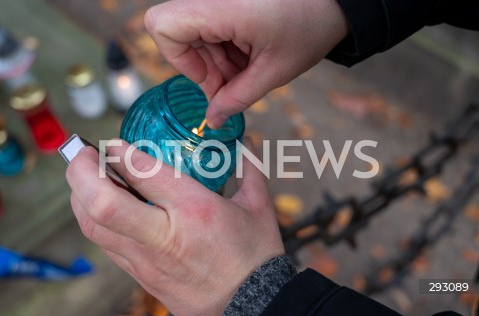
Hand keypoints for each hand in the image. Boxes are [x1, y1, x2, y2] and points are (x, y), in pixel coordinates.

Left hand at [66, 139, 283, 315]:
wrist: (252, 306)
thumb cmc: (255, 256)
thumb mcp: (258, 207)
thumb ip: (248, 168)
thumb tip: (246, 142)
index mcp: (196, 210)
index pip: (143, 173)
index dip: (119, 151)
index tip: (113, 141)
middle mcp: (165, 235)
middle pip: (103, 203)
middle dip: (81, 171)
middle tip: (82, 152)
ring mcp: (148, 260)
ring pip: (94, 226)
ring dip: (80, 195)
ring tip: (85, 175)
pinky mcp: (142, 276)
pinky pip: (106, 244)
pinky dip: (93, 218)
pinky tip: (100, 205)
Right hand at [145, 0, 348, 127]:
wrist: (334, 1)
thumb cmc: (309, 27)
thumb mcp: (274, 71)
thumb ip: (238, 98)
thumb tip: (212, 120)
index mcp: (221, 8)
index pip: (163, 27)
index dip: (179, 59)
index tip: (209, 78)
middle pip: (177, 36)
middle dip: (203, 68)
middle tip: (233, 86)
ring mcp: (218, 0)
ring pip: (192, 36)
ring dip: (215, 62)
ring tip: (248, 71)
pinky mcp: (226, 4)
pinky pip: (208, 30)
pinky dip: (224, 51)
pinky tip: (249, 58)